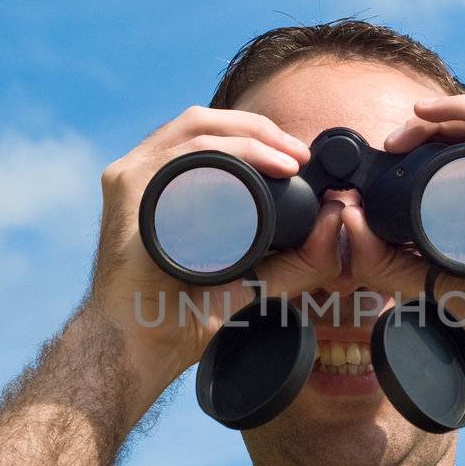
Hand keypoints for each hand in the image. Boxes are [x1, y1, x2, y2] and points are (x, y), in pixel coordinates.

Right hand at [91, 106, 343, 391]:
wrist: (143, 343)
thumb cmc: (187, 313)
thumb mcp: (260, 278)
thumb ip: (303, 257)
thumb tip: (338, 217)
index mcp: (173, 184)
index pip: (216, 136)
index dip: (260, 135)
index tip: (299, 158)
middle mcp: (151, 173)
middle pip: (207, 122)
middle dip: (261, 129)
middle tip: (298, 156)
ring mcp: (135, 176)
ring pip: (196, 128)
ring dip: (248, 134)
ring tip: (286, 159)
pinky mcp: (127, 186)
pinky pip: (178, 151)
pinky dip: (222, 149)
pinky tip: (255, 163)